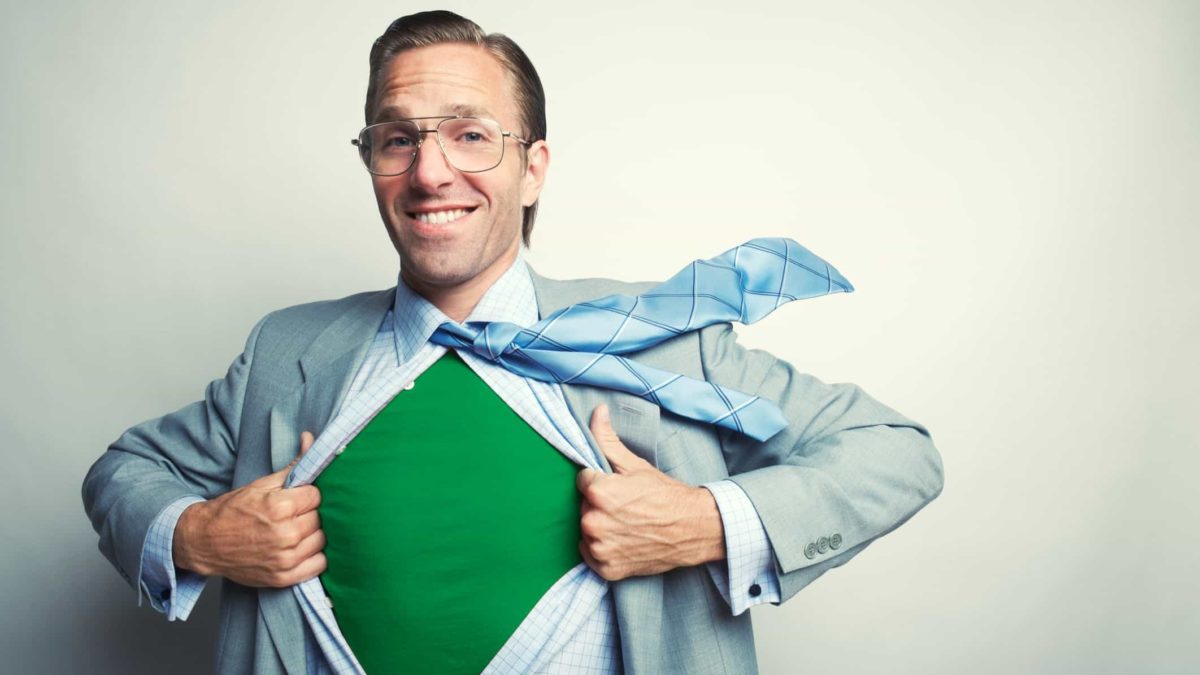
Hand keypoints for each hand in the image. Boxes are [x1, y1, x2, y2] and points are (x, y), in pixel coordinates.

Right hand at [173, 431, 325, 586]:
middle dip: (310, 514)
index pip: (317, 496)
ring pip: (322, 541)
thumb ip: (294, 465)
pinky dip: (315, 557)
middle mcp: (285, 534)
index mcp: (279, 507)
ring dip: (313, 535)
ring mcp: (284, 558)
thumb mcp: (261, 484)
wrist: (204, 542)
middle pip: (320, 518)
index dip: (308, 495)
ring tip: (297, 530)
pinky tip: (303, 549)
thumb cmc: (232, 511)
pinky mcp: (283, 577)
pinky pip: (318, 565)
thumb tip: (312, 439)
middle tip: (295, 514)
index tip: (298, 498)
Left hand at [576, 405, 725, 580]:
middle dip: (599, 505)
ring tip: (627, 524)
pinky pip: (592, 555)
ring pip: (587, 531)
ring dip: (601, 528)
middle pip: (584, 507)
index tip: (618, 488)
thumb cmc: (666, 495)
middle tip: (626, 506)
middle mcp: (594, 523)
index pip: (583, 481)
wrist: (693, 528)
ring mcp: (601, 549)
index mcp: (598, 493)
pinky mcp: (607, 570)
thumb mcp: (635, 464)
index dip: (600, 481)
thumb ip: (607, 438)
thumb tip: (596, 411)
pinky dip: (604, 550)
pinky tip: (623, 541)